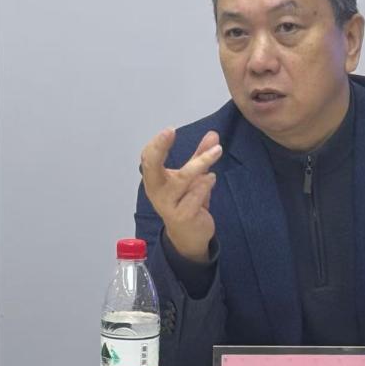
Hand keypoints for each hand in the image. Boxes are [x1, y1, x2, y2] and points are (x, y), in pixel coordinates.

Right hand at [141, 128, 222, 262]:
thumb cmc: (187, 202)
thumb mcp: (192, 177)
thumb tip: (213, 134)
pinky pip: (194, 196)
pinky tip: (211, 178)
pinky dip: (204, 184)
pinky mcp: (183, 215)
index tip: (169, 130)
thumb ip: (200, 156)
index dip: (156, 144)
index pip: (148, 158)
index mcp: (154, 180)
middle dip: (159, 148)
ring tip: (216, 152)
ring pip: (182, 179)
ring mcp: (168, 205)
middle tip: (169, 131)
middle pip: (152, 167)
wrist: (189, 235)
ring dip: (200, 163)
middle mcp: (157, 191)